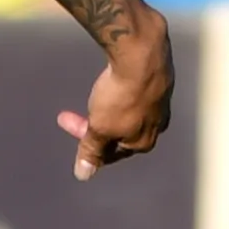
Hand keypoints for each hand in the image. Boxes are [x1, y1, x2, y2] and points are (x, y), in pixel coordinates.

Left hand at [57, 24, 172, 180]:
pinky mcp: (160, 78)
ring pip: (128, 112)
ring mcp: (160, 100)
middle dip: (92, 126)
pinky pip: (135, 92)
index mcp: (143, 141)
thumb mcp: (100, 127)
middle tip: (68, 116)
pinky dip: (120, 93)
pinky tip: (111, 83)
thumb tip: (83, 174)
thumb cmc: (121, 96)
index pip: (112, 154)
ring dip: (107, 109)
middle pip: (119, 132)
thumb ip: (91, 150)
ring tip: (93, 99)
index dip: (88, 147)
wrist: (142, 53)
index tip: (70, 128)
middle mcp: (157, 124)